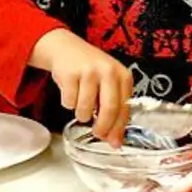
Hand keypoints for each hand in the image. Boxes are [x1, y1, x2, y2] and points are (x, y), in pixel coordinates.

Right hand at [31, 29, 131, 145]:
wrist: (67, 49)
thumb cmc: (91, 72)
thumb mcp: (108, 86)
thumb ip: (114, 111)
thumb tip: (115, 140)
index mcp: (123, 76)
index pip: (124, 108)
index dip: (119, 129)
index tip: (115, 142)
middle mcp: (108, 71)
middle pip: (109, 110)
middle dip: (102, 128)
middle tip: (97, 133)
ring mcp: (89, 71)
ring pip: (85, 109)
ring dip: (81, 114)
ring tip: (81, 103)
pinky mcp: (70, 73)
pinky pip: (69, 102)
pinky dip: (68, 103)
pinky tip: (71, 91)